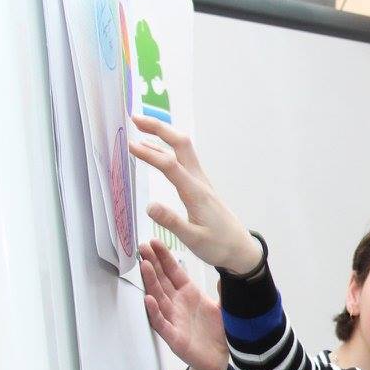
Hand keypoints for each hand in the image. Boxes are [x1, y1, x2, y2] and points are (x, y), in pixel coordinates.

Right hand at [128, 115, 261, 273]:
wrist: (241, 250)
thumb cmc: (219, 246)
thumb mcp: (193, 239)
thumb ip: (172, 222)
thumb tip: (149, 206)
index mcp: (196, 193)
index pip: (169, 165)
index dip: (149, 153)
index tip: (129, 145)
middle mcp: (199, 182)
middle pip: (180, 144)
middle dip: (159, 128)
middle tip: (135, 119)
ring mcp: (201, 182)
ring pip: (183, 149)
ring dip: (163, 134)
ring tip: (140, 127)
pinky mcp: (201, 187)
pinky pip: (184, 160)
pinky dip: (168, 148)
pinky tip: (157, 151)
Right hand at [139, 239, 229, 369]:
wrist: (219, 359)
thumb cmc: (217, 332)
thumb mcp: (224, 307)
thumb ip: (224, 291)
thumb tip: (227, 273)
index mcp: (189, 294)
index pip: (174, 272)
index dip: (165, 258)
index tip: (155, 242)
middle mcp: (178, 304)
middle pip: (162, 281)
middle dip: (152, 264)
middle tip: (141, 247)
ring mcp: (173, 319)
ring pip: (158, 298)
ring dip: (150, 282)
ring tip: (143, 266)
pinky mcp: (173, 336)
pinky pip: (161, 323)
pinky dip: (154, 311)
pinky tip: (148, 299)